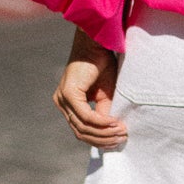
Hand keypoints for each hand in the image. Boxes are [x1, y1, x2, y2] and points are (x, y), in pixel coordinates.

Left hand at [55, 29, 127, 148]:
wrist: (96, 43)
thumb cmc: (102, 64)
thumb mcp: (106, 94)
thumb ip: (104, 112)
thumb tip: (111, 133)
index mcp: (68, 104)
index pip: (81, 130)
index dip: (100, 139)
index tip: (119, 139)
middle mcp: (61, 103)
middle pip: (81, 133)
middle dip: (103, 139)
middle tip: (122, 138)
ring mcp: (62, 99)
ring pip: (83, 127)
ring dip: (104, 132)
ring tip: (121, 131)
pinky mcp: (68, 94)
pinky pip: (86, 116)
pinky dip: (101, 122)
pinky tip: (114, 122)